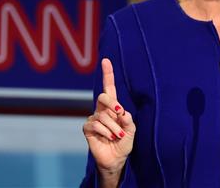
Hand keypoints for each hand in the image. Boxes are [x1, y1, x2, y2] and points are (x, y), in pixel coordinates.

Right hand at [83, 58, 135, 175]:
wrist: (116, 159)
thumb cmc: (124, 142)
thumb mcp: (131, 130)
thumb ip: (128, 120)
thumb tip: (121, 111)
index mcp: (113, 107)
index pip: (109, 88)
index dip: (107, 74)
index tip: (106, 60)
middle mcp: (102, 110)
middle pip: (104, 97)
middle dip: (112, 104)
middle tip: (119, 113)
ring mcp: (93, 118)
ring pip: (103, 116)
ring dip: (114, 128)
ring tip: (118, 136)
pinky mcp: (87, 128)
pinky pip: (96, 125)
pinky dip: (106, 132)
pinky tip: (108, 138)